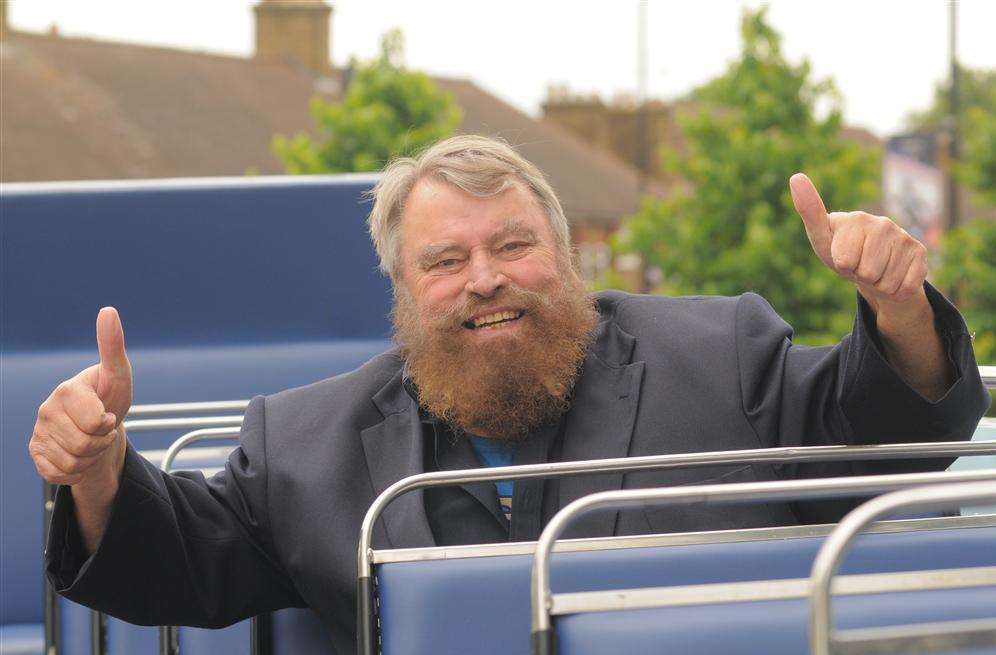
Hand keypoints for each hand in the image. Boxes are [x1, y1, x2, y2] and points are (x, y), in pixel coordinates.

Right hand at [30, 308, 132, 487]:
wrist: (100, 426)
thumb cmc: (110, 397)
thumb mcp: (118, 374)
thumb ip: (113, 345)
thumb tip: (108, 310)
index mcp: (66, 390)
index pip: (96, 421)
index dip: (109, 422)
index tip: (108, 413)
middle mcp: (47, 410)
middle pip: (86, 444)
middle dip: (102, 442)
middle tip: (102, 430)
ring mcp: (39, 432)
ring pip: (74, 462)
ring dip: (92, 457)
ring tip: (92, 440)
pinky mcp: (36, 454)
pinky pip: (60, 474)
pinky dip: (77, 471)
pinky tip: (79, 455)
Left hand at [789, 173, 928, 317]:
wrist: (872, 267)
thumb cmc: (841, 251)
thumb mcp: (821, 237)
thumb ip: (809, 210)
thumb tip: (796, 177)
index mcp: (855, 219)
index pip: (844, 262)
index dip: (842, 266)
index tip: (843, 256)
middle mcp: (883, 223)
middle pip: (867, 273)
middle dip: (860, 276)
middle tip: (860, 266)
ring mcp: (903, 236)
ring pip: (887, 282)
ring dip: (878, 284)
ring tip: (875, 270)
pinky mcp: (920, 252)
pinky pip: (906, 287)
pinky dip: (896, 291)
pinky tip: (893, 276)